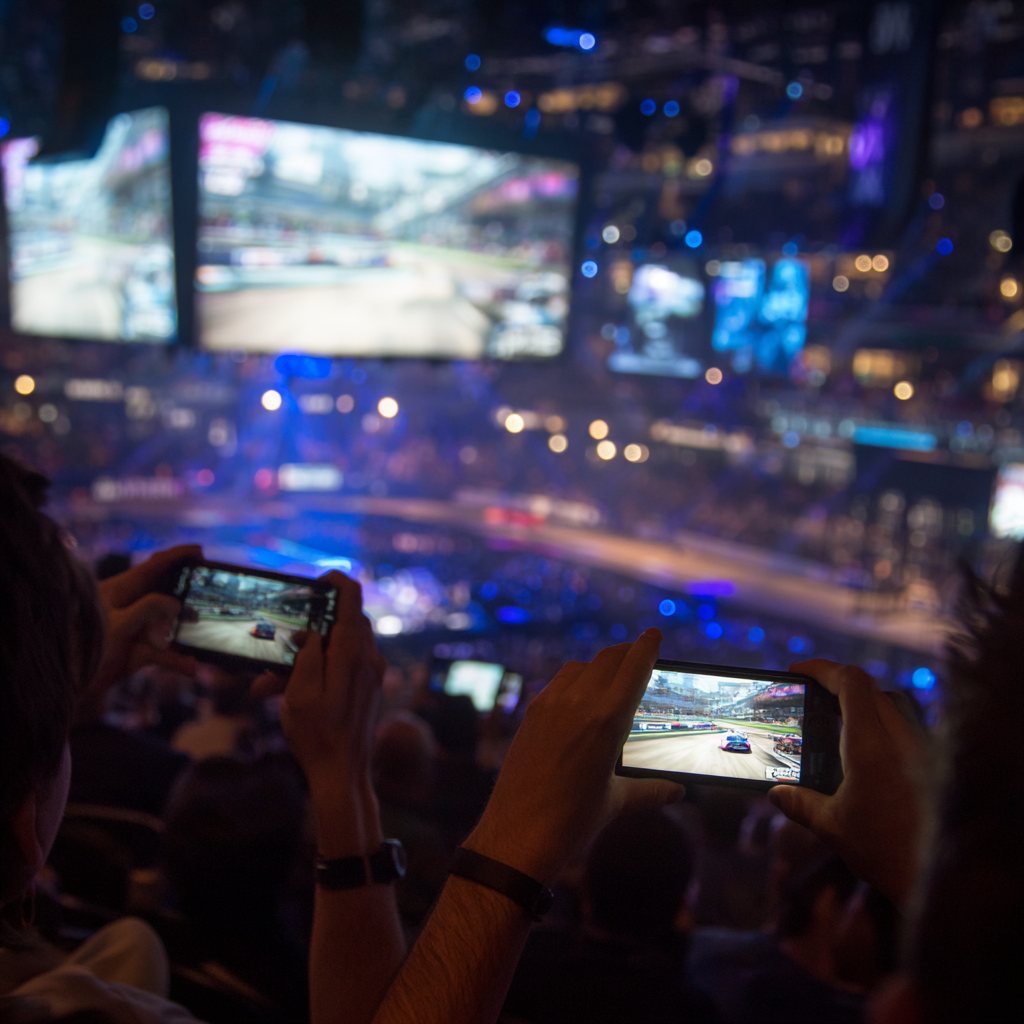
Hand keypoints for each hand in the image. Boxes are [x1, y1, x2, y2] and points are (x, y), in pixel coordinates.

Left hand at [85, 545, 200, 700]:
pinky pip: (165, 653)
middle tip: (206, 598)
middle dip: (186, 598)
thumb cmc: (83, 647)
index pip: (154, 565)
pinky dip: (177, 659)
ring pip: (168, 626)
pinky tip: (190, 667)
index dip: (177, 556)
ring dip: (184, 634)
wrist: (66, 686)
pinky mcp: (138, 651)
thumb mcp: (117, 624)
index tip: (200, 552)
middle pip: (166, 594)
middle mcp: (131, 606)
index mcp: (122, 590)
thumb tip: (176, 604)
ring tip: (201, 636)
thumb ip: (148, 609)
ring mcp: (136, 629)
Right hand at [272, 572, 385, 794]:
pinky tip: (298, 688)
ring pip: (346, 642)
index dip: (336, 580)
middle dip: (315, 623)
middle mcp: (369, 659)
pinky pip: (350, 663)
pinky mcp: (371, 687)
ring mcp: (373, 673)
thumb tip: (310, 632)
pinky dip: (326, 666)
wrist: (344, 775)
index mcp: (352, 654)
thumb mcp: (298, 695)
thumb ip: (306, 656)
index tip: (317, 580)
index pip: (352, 598)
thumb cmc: (318, 737)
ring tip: (278, 679)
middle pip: (347, 619)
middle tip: (288, 635)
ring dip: (316, 650)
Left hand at [464, 629, 683, 885]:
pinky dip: (573, 683)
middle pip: (607, 659)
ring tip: (608, 679)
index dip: (647, 647)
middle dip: (626, 653)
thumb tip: (678, 791)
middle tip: (637, 654)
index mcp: (607, 720)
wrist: (516, 836)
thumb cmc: (572, 822)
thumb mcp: (616, 802)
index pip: (633, 668)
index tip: (654, 633)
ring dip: (597, 667)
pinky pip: (556, 685)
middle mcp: (577, 704)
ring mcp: (549, 706)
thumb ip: (651, 791)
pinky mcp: (529, 715)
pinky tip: (578, 701)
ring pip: (579, 667)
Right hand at [767, 659, 928, 905]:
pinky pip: (908, 729)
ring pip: (893, 705)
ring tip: (838, 721)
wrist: (947, 879)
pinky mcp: (937, 764)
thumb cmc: (888, 853)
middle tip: (813, 694)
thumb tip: (776, 794)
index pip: (850, 682)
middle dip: (839, 684)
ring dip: (864, 705)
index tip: (798, 669)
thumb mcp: (833, 828)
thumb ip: (801, 804)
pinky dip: (884, 728)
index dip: (822, 668)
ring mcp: (924, 748)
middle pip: (871, 688)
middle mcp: (902, 737)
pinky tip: (869, 754)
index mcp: (871, 744)